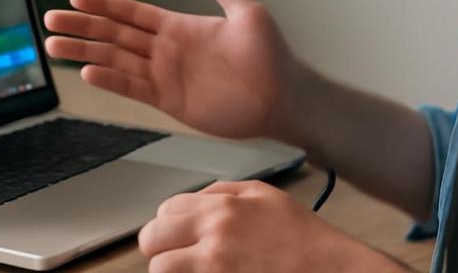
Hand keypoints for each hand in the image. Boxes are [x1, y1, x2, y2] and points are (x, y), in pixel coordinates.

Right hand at [43, 0, 305, 140]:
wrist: (283, 97)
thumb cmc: (271, 55)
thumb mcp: (248, 11)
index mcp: (179, 26)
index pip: (132, 13)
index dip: (104, 4)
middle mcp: (166, 50)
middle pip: (114, 34)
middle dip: (82, 25)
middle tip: (50, 19)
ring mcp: (165, 75)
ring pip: (115, 60)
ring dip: (85, 51)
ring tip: (54, 44)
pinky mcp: (169, 100)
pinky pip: (132, 87)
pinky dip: (109, 79)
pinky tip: (87, 70)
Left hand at [138, 180, 404, 272]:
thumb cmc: (304, 240)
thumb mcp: (266, 196)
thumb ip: (224, 192)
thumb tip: (192, 200)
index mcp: (222, 208)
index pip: (164, 212)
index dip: (169, 226)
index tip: (178, 238)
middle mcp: (213, 238)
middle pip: (152, 241)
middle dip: (162, 250)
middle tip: (180, 259)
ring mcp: (214, 271)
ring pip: (161, 271)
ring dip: (173, 271)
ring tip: (193, 272)